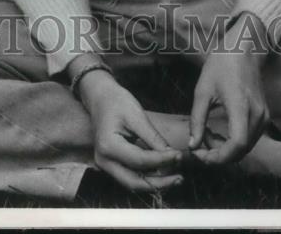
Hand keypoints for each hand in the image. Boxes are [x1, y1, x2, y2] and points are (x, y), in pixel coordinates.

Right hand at [79, 69, 183, 193]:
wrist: (100, 97)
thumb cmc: (117, 102)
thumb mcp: (136, 116)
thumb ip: (153, 138)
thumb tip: (173, 156)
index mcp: (108, 146)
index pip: (141, 161)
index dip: (163, 160)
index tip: (180, 156)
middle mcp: (104, 161)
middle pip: (135, 182)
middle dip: (159, 183)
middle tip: (180, 178)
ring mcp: (105, 165)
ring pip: (133, 183)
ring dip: (155, 183)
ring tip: (175, 177)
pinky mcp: (111, 164)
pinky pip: (131, 176)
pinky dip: (148, 177)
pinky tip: (163, 171)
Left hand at [189, 14, 269, 164]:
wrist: (243, 50)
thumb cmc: (221, 65)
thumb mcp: (202, 90)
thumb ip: (197, 120)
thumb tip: (193, 146)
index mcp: (241, 106)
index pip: (237, 145)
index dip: (219, 157)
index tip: (200, 155)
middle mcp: (257, 114)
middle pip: (241, 151)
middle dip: (218, 155)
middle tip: (199, 147)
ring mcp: (264, 116)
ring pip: (246, 147)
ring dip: (225, 150)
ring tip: (206, 136)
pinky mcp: (264, 116)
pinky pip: (250, 139)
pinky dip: (234, 143)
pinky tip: (218, 132)